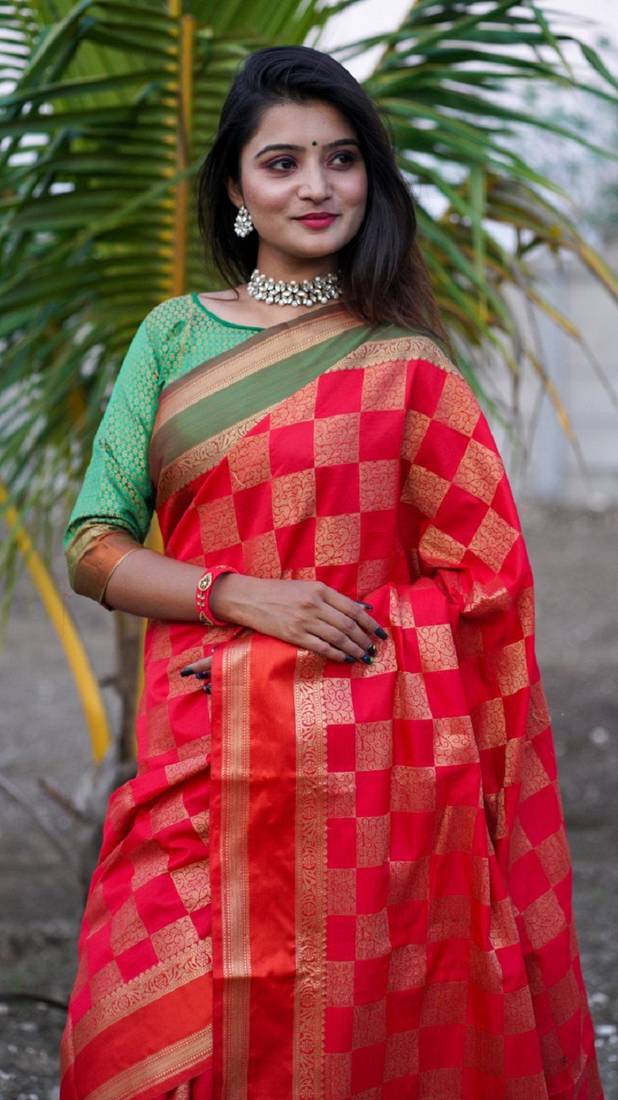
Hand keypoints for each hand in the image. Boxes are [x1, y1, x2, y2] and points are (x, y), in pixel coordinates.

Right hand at [180, 574, 387, 684]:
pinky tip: (345, 658)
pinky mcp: (294, 634)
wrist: (250, 598)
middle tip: (373, 649)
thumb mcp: (308, 588)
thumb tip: (362, 610)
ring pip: (337, 638)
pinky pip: (321, 647)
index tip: (381, 633)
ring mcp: (304, 620)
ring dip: (354, 649)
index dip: (370, 624)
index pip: (353, 609)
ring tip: (363, 656)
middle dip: (364, 640)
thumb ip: (333, 599)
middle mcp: (315, 604)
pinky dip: (336, 654)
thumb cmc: (280, 592)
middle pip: (348, 625)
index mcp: (320, 590)